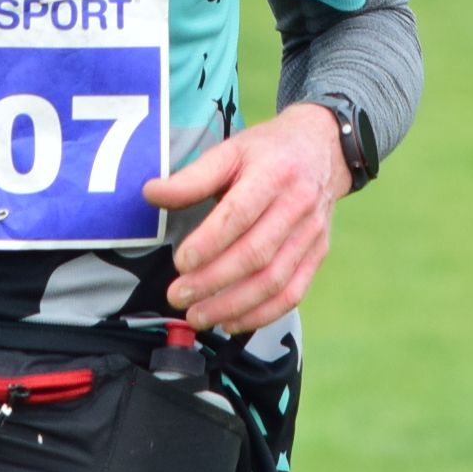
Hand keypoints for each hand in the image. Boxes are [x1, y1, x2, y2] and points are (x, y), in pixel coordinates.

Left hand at [141, 102, 351, 333]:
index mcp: (273, 174)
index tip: (180, 262)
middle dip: (213, 281)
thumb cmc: (268, 152)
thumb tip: (150, 193)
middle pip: (256, 254)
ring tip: (198, 316)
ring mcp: (311, 234)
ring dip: (233, 305)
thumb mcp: (230, 151)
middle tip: (177, 296)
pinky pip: (292, 294)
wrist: (322, 149)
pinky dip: (262, 315)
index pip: (240, 213)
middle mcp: (297, 206)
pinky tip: (231, 322)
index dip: (209, 242)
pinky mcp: (317, 255)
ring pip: (275, 281)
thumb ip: (191, 177)